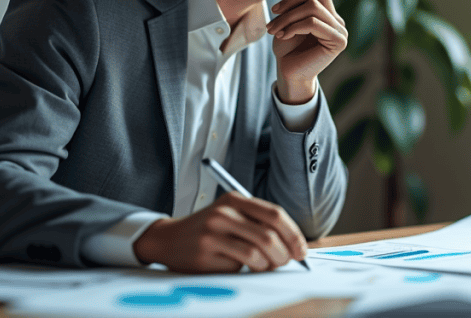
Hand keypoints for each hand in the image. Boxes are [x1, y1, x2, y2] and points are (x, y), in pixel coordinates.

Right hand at [132, 192, 307, 272]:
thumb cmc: (210, 228)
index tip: (301, 250)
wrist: (169, 238)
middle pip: (269, 236)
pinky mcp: (205, 255)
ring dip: (266, 265)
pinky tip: (235, 264)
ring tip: (262, 265)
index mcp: (234, 199)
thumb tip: (294, 245)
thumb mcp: (232, 214)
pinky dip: (245, 270)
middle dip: (284, 255)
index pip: (275, 214)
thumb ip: (259, 222)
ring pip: (257, 255)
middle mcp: (224, 213)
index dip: (294, 234)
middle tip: (284, 263)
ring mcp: (213, 234)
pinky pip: (238, 267)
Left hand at [267, 0, 347, 103]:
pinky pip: (313, 23)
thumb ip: (299, 5)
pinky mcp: (338, 42)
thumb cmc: (288, 49)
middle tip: (272, 23)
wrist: (289, 74)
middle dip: (290, 6)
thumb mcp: (291, 21)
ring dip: (288, 18)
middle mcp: (338, 22)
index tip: (275, 10)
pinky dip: (294, 27)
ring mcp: (341, 31)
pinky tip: (283, 36)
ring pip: (313, 8)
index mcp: (329, 15)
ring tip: (274, 31)